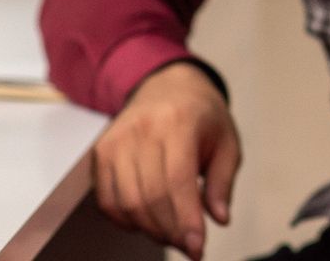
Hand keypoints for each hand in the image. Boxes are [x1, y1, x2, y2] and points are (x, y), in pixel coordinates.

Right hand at [93, 61, 240, 259]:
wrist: (168, 84)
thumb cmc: (201, 115)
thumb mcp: (227, 140)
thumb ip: (223, 181)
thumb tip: (220, 219)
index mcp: (179, 121)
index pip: (178, 180)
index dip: (186, 220)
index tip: (197, 248)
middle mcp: (144, 128)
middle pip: (150, 196)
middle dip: (171, 232)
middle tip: (189, 245)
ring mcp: (118, 138)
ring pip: (127, 203)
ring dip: (150, 230)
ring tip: (172, 233)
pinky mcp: (102, 150)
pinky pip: (107, 200)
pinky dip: (125, 220)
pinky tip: (146, 220)